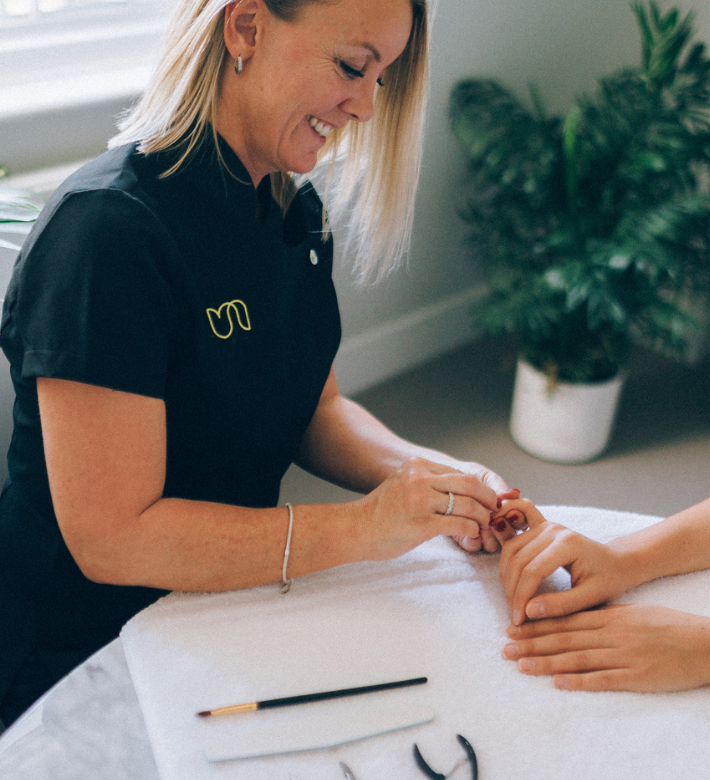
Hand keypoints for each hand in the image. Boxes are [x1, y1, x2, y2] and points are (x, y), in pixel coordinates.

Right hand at [352, 457, 498, 560]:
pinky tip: (471, 534)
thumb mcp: (403, 484)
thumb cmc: (381, 512)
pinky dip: (472, 530)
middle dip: (488, 498)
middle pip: (469, 484)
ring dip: (482, 517)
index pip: (459, 474)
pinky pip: (459, 524)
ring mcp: (421, 501)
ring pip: (468, 505)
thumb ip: (428, 483)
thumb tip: (462, 491)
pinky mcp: (422, 524)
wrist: (355, 529)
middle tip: (494, 511)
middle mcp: (420, 479)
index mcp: (417, 466)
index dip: (478, 488)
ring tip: (483, 526)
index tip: (486, 500)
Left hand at [450, 464, 519, 552]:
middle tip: (498, 519)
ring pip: (494, 546)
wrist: (439, 477)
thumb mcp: (482, 476)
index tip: (511, 510)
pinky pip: (475, 546)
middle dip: (507, 529)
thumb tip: (515, 493)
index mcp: (506, 509)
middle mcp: (496, 524)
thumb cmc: (463, 475)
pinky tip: (471, 528)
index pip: (522, 520)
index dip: (520, 518)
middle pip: (512, 538)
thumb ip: (497, 485)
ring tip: (485, 523)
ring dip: (491, 535)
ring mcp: (481, 534)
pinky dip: (474, 538)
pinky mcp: (464, 539)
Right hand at [498, 500, 628, 624]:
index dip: (521, 598)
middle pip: (517, 560)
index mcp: (567, 544)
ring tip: (513, 602)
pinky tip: (504, 569)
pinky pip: (513, 536)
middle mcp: (552, 530)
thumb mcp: (591, 598)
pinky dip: (504, 552)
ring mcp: (544, 526)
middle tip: (515, 616)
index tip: (519, 621)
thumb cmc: (608, 580)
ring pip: (510, 551)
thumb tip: (528, 612)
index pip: (532, 571)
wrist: (617, 562)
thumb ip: (561, 605)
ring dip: (506, 577)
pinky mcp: (538, 527)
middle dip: (512, 591)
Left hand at [502, 604, 709, 691]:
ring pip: (577, 658)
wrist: (702, 643)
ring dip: (546, 662)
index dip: (536, 625)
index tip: (513, 628)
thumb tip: (575, 620)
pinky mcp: (636, 675)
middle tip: (505, 647)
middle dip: (531, 643)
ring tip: (521, 665)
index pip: (564, 620)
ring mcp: (623, 654)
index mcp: (609, 616)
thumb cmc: (667, 626)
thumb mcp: (632, 613)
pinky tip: (558, 683)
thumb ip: (603, 617)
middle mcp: (611, 633)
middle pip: (564, 638)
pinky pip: (603, 679)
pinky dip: (579, 681)